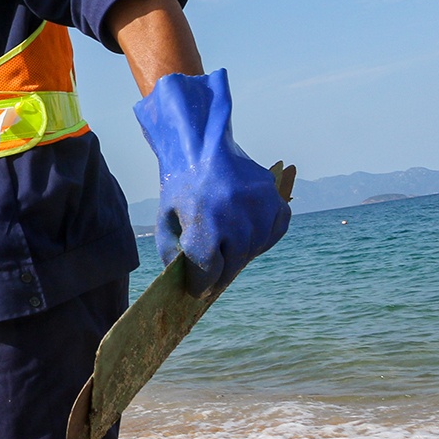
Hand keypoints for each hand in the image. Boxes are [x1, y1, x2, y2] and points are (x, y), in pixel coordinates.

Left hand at [135, 69, 290, 296]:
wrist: (201, 147)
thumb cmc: (180, 188)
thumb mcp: (165, 220)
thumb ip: (173, 255)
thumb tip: (187, 285)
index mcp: (203, 221)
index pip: (208, 271)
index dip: (201, 285)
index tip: (198, 291)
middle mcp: (234, 216)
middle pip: (232, 265)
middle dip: (220, 277)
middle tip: (213, 281)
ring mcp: (258, 207)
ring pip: (253, 251)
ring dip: (239, 257)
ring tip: (225, 250)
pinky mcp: (274, 199)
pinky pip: (273, 232)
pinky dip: (261, 239)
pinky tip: (245, 233)